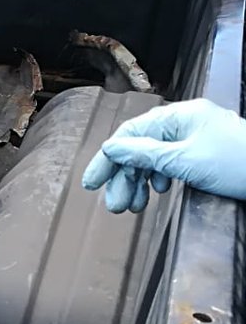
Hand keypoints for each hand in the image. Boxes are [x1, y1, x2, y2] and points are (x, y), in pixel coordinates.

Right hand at [82, 98, 245, 212]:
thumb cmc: (240, 164)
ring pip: (155, 158)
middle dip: (125, 177)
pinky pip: (171, 163)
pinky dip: (160, 179)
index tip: (92, 182)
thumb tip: (112, 148)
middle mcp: (185, 123)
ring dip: (140, 182)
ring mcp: (195, 137)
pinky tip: (159, 193)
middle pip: (141, 147)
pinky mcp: (204, 153)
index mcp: (180, 116)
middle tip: (115, 205)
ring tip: (134, 207)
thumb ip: (145, 154)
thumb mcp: (186, 161)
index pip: (130, 134)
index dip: (108, 159)